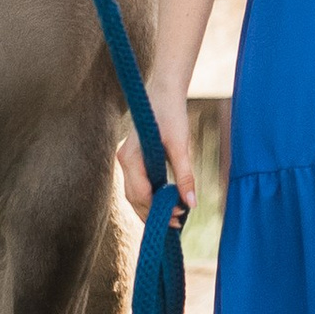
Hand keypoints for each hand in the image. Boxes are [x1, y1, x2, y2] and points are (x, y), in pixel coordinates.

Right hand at [122, 85, 193, 218]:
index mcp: (130, 157)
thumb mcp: (181, 144)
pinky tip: (166, 202)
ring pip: (134, 194)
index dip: (158, 210)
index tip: (180, 216)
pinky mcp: (133, 159)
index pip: (140, 194)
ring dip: (151, 208)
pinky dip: (150, 197)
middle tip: (177, 223)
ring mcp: (126, 160)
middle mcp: (123, 160)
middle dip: (153, 214)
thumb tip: (191, 204)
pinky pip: (138, 184)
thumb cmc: (172, 113)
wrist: (164, 90)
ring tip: (173, 217)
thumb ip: (185, 175)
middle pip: (134, 198)